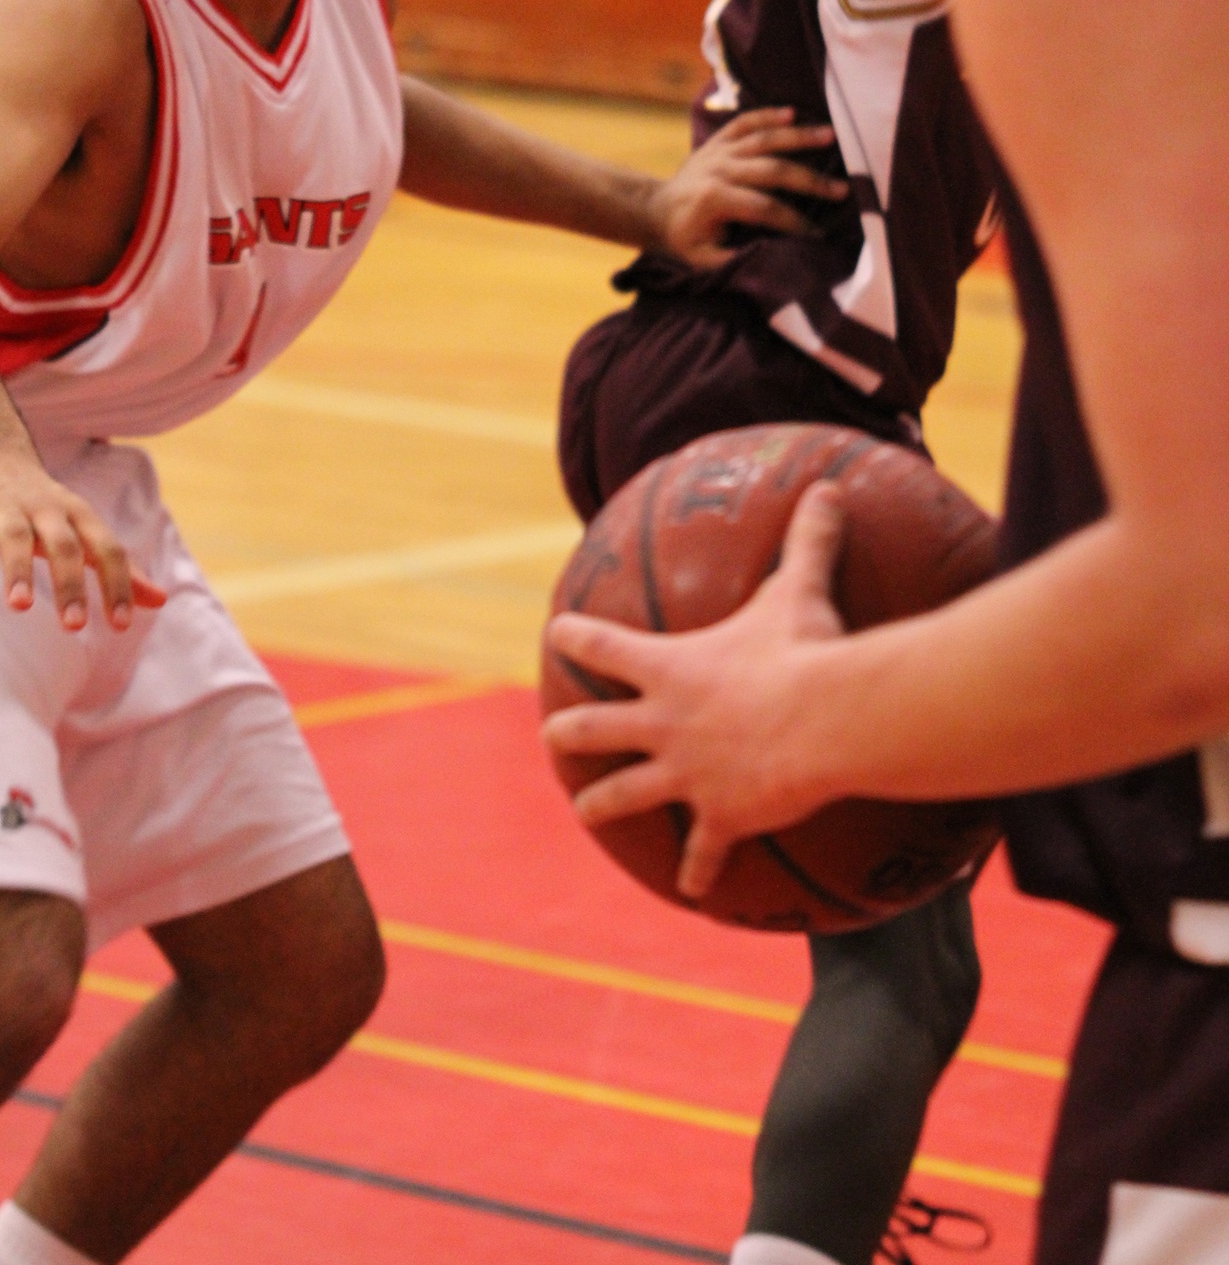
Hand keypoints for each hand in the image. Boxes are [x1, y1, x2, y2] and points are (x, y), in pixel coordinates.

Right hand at [0, 444, 165, 632]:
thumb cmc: (47, 508)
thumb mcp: (85, 532)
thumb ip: (119, 568)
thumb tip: (162, 601)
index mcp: (80, 516)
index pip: (107, 550)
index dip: (117, 585)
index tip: (121, 625)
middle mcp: (47, 509)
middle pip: (64, 545)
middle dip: (70, 584)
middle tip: (74, 626)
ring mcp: (6, 507)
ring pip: (15, 537)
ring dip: (18, 571)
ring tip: (20, 607)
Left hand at [544, 484, 847, 896]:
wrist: (821, 723)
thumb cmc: (803, 652)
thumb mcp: (800, 590)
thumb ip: (806, 541)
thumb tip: (829, 488)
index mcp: (670, 667)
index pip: (604, 644)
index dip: (574, 635)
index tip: (554, 632)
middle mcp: (663, 722)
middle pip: (595, 728)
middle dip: (569, 732)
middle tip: (551, 736)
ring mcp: (684, 774)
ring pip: (625, 794)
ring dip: (602, 803)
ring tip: (584, 812)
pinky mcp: (719, 816)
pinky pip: (702, 850)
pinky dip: (698, 869)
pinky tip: (693, 890)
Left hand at [647, 107, 846, 267]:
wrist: (657, 209)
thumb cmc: (685, 238)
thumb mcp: (702, 259)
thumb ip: (734, 260)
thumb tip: (771, 260)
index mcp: (715, 199)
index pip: (765, 208)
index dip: (794, 221)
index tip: (819, 234)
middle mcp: (719, 168)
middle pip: (772, 170)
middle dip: (810, 180)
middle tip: (842, 190)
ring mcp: (720, 150)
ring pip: (764, 138)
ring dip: (799, 137)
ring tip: (831, 136)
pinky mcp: (719, 139)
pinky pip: (745, 121)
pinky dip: (768, 114)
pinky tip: (793, 111)